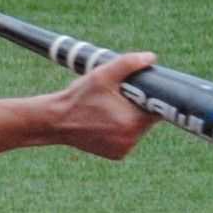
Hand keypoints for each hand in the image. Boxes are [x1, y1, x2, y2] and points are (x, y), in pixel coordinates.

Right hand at [46, 53, 160, 158]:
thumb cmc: (78, 97)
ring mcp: (124, 150)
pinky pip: (127, 139)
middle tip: (119, 98)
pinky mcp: (117, 155)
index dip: (150, 98)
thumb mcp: (102, 75)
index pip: (157, 109)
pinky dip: (122, 131)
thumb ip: (128, 63)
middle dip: (138, 108)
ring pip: (138, 130)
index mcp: (133, 122)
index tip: (139, 92)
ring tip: (110, 110)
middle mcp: (131, 140)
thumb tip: (151, 57)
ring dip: (130, 119)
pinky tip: (107, 123)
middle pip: (147, 119)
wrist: (56, 121)